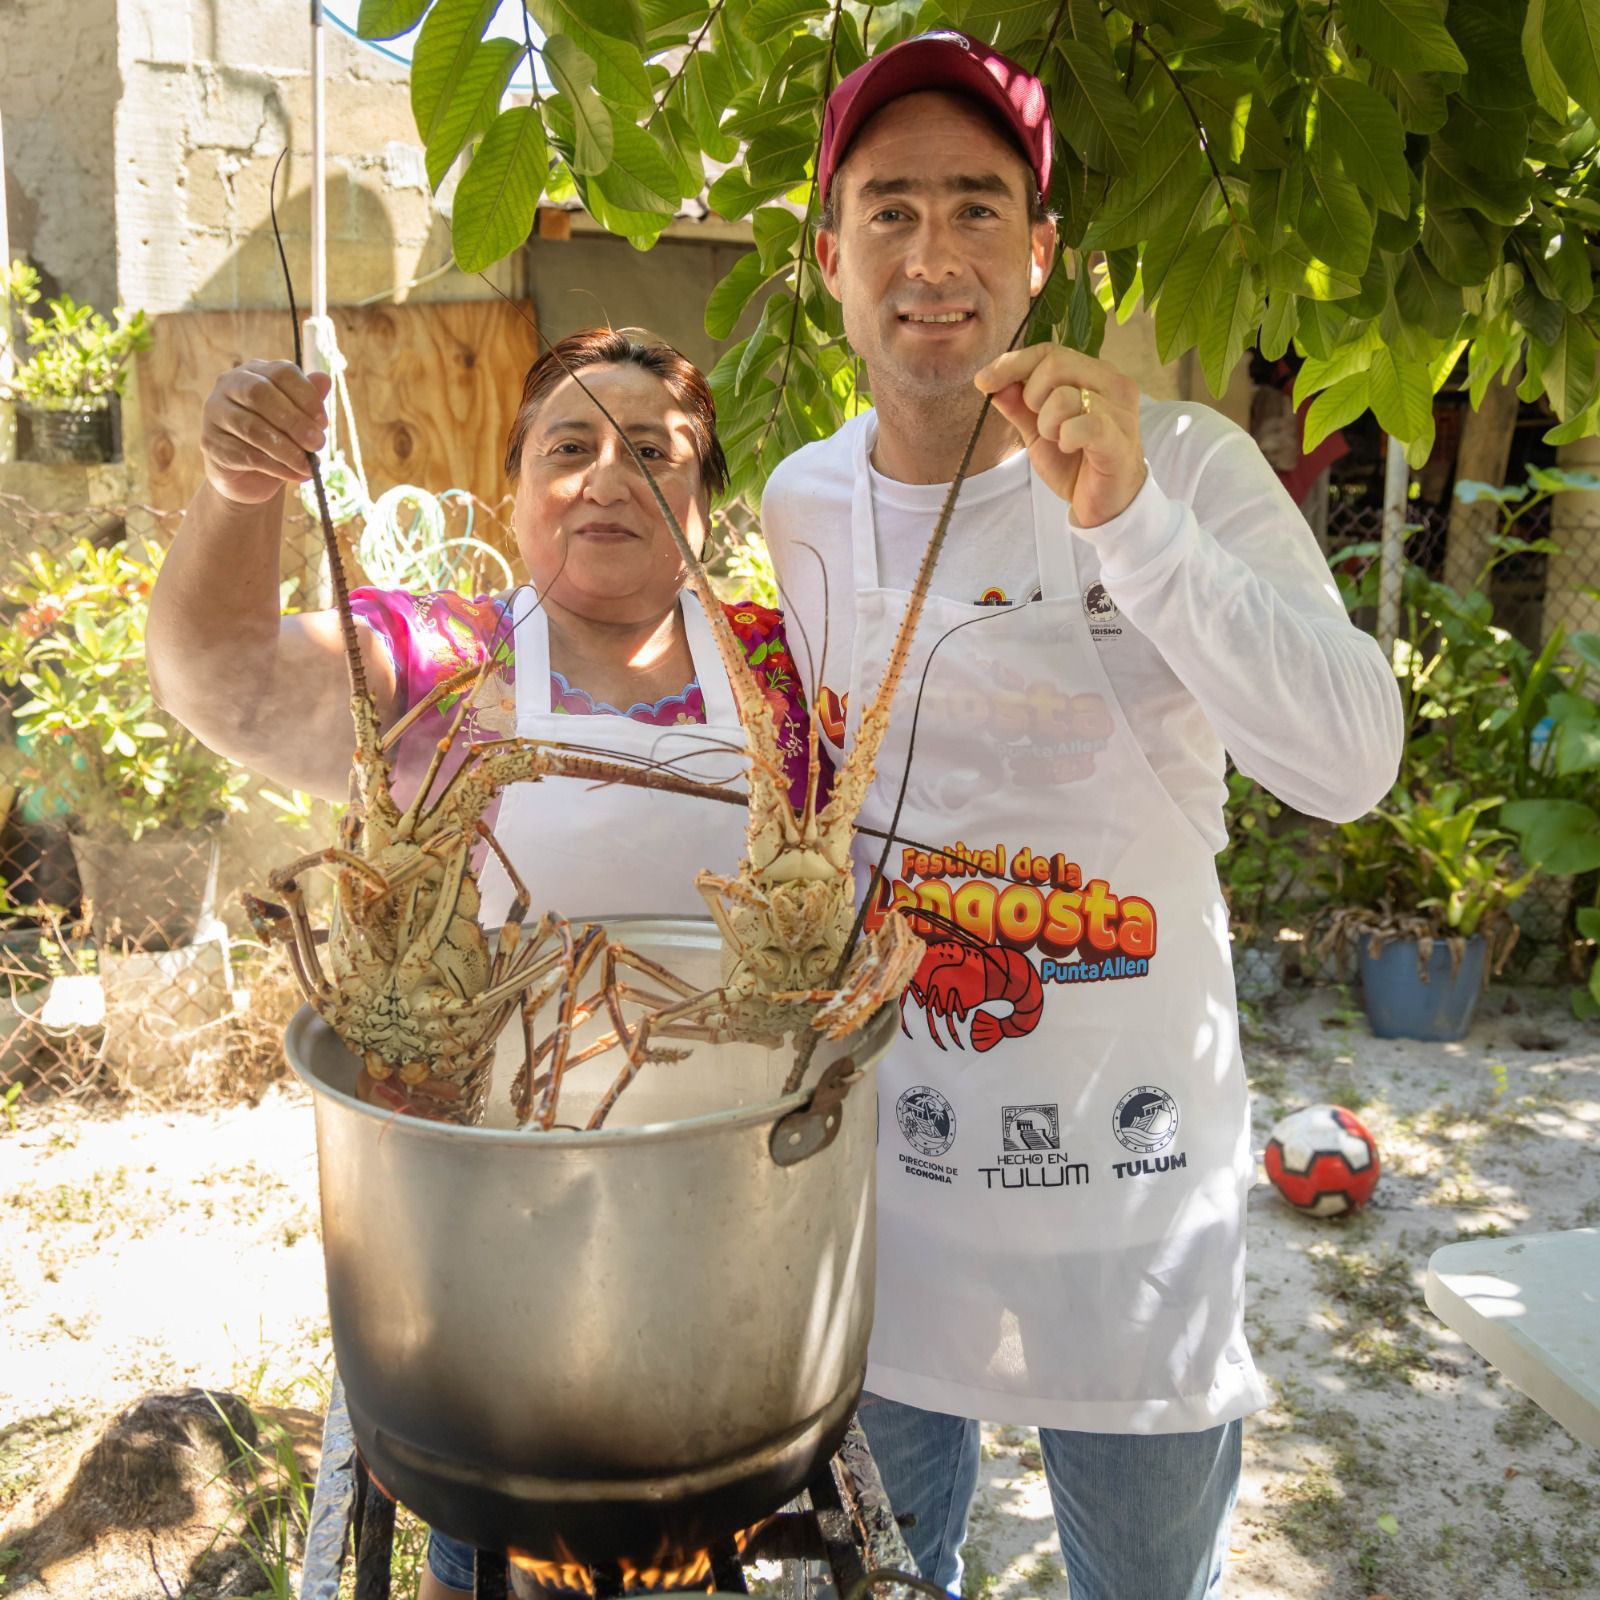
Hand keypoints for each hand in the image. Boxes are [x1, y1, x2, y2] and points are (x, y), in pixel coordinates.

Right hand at [200, 360, 331, 506]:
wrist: (249, 475)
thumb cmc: (277, 439)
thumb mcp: (298, 419)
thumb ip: (309, 400)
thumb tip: (325, 379)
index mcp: (255, 372)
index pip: (281, 372)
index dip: (306, 396)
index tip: (323, 422)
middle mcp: (229, 386)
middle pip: (260, 394)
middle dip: (294, 421)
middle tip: (318, 444)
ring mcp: (215, 413)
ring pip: (252, 428)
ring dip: (287, 449)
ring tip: (309, 466)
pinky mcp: (211, 443)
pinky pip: (246, 455)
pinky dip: (276, 467)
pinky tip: (296, 475)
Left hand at [975, 344, 1146, 527]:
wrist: (1104, 504)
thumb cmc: (1075, 463)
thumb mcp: (1037, 431)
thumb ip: (1017, 405)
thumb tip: (990, 382)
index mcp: (1094, 374)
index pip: (1049, 351)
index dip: (1012, 363)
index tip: (984, 382)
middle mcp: (1112, 383)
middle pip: (1055, 364)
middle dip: (1032, 396)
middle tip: (1041, 425)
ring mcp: (1120, 410)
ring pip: (1064, 397)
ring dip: (1048, 424)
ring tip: (1060, 441)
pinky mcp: (1119, 439)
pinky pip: (1082, 425)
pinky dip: (1066, 438)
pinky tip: (1070, 448)